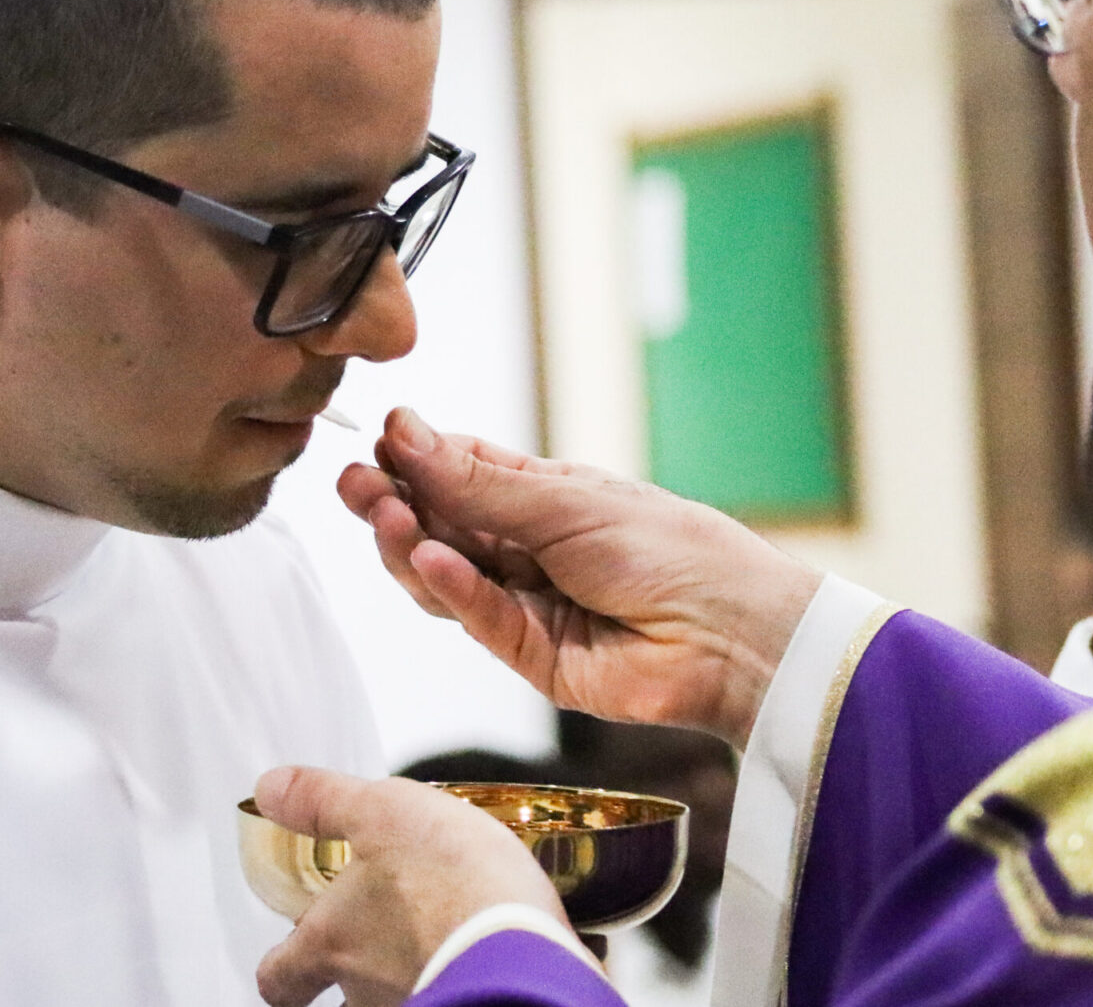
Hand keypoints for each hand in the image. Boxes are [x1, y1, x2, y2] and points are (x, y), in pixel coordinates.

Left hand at [253, 766, 566, 1006]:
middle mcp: (366, 991)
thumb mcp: (380, 811)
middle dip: (357, 972)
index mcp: (332, 943)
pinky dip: (458, 976)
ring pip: (397, 998)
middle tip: (383, 939)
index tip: (285, 963)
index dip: (280, 971)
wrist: (529, 947)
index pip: (278, 979)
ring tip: (446, 937)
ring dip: (413, 972)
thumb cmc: (454, 883)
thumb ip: (321, 801)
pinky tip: (482, 952)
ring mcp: (418, 1005)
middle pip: (343, 996)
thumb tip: (269, 789)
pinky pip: (451, 997)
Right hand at [335, 408, 821, 746]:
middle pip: (437, 526)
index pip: (457, 473)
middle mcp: (525, 549)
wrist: (736, 635)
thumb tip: (404, 432)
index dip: (416, 459)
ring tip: (387, 515)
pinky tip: (434, 561)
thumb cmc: (673, 552)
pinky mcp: (531, 658)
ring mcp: (524, 604)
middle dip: (393, 503)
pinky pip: (480, 621)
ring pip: (443, 578)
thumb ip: (478, 482)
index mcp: (540, 498)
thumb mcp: (568, 502)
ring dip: (410, 546)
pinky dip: (454, 591)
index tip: (380, 442)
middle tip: (356, 484)